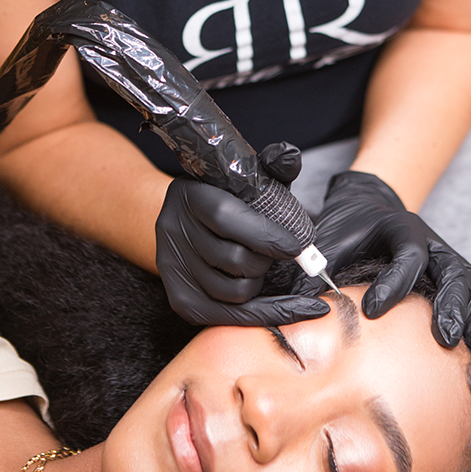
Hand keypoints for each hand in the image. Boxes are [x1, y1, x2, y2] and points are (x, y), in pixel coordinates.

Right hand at [155, 142, 329, 326]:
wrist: (185, 219)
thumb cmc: (226, 196)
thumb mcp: (246, 177)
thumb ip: (272, 166)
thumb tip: (290, 155)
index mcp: (190, 195)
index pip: (226, 218)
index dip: (266, 235)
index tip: (298, 247)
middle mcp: (174, 232)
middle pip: (233, 259)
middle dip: (266, 260)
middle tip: (277, 251)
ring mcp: (172, 268)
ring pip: (233, 291)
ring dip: (259, 282)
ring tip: (260, 265)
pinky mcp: (179, 299)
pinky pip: (227, 316)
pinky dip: (264, 313)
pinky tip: (291, 307)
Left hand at [298, 170, 470, 351]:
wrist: (367, 208)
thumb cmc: (346, 230)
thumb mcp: (328, 242)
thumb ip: (316, 270)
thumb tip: (297, 304)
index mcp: (401, 230)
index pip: (407, 255)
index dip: (393, 283)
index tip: (372, 311)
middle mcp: (433, 244)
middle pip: (452, 271)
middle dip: (450, 305)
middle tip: (445, 337)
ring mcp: (450, 261)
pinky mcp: (459, 279)